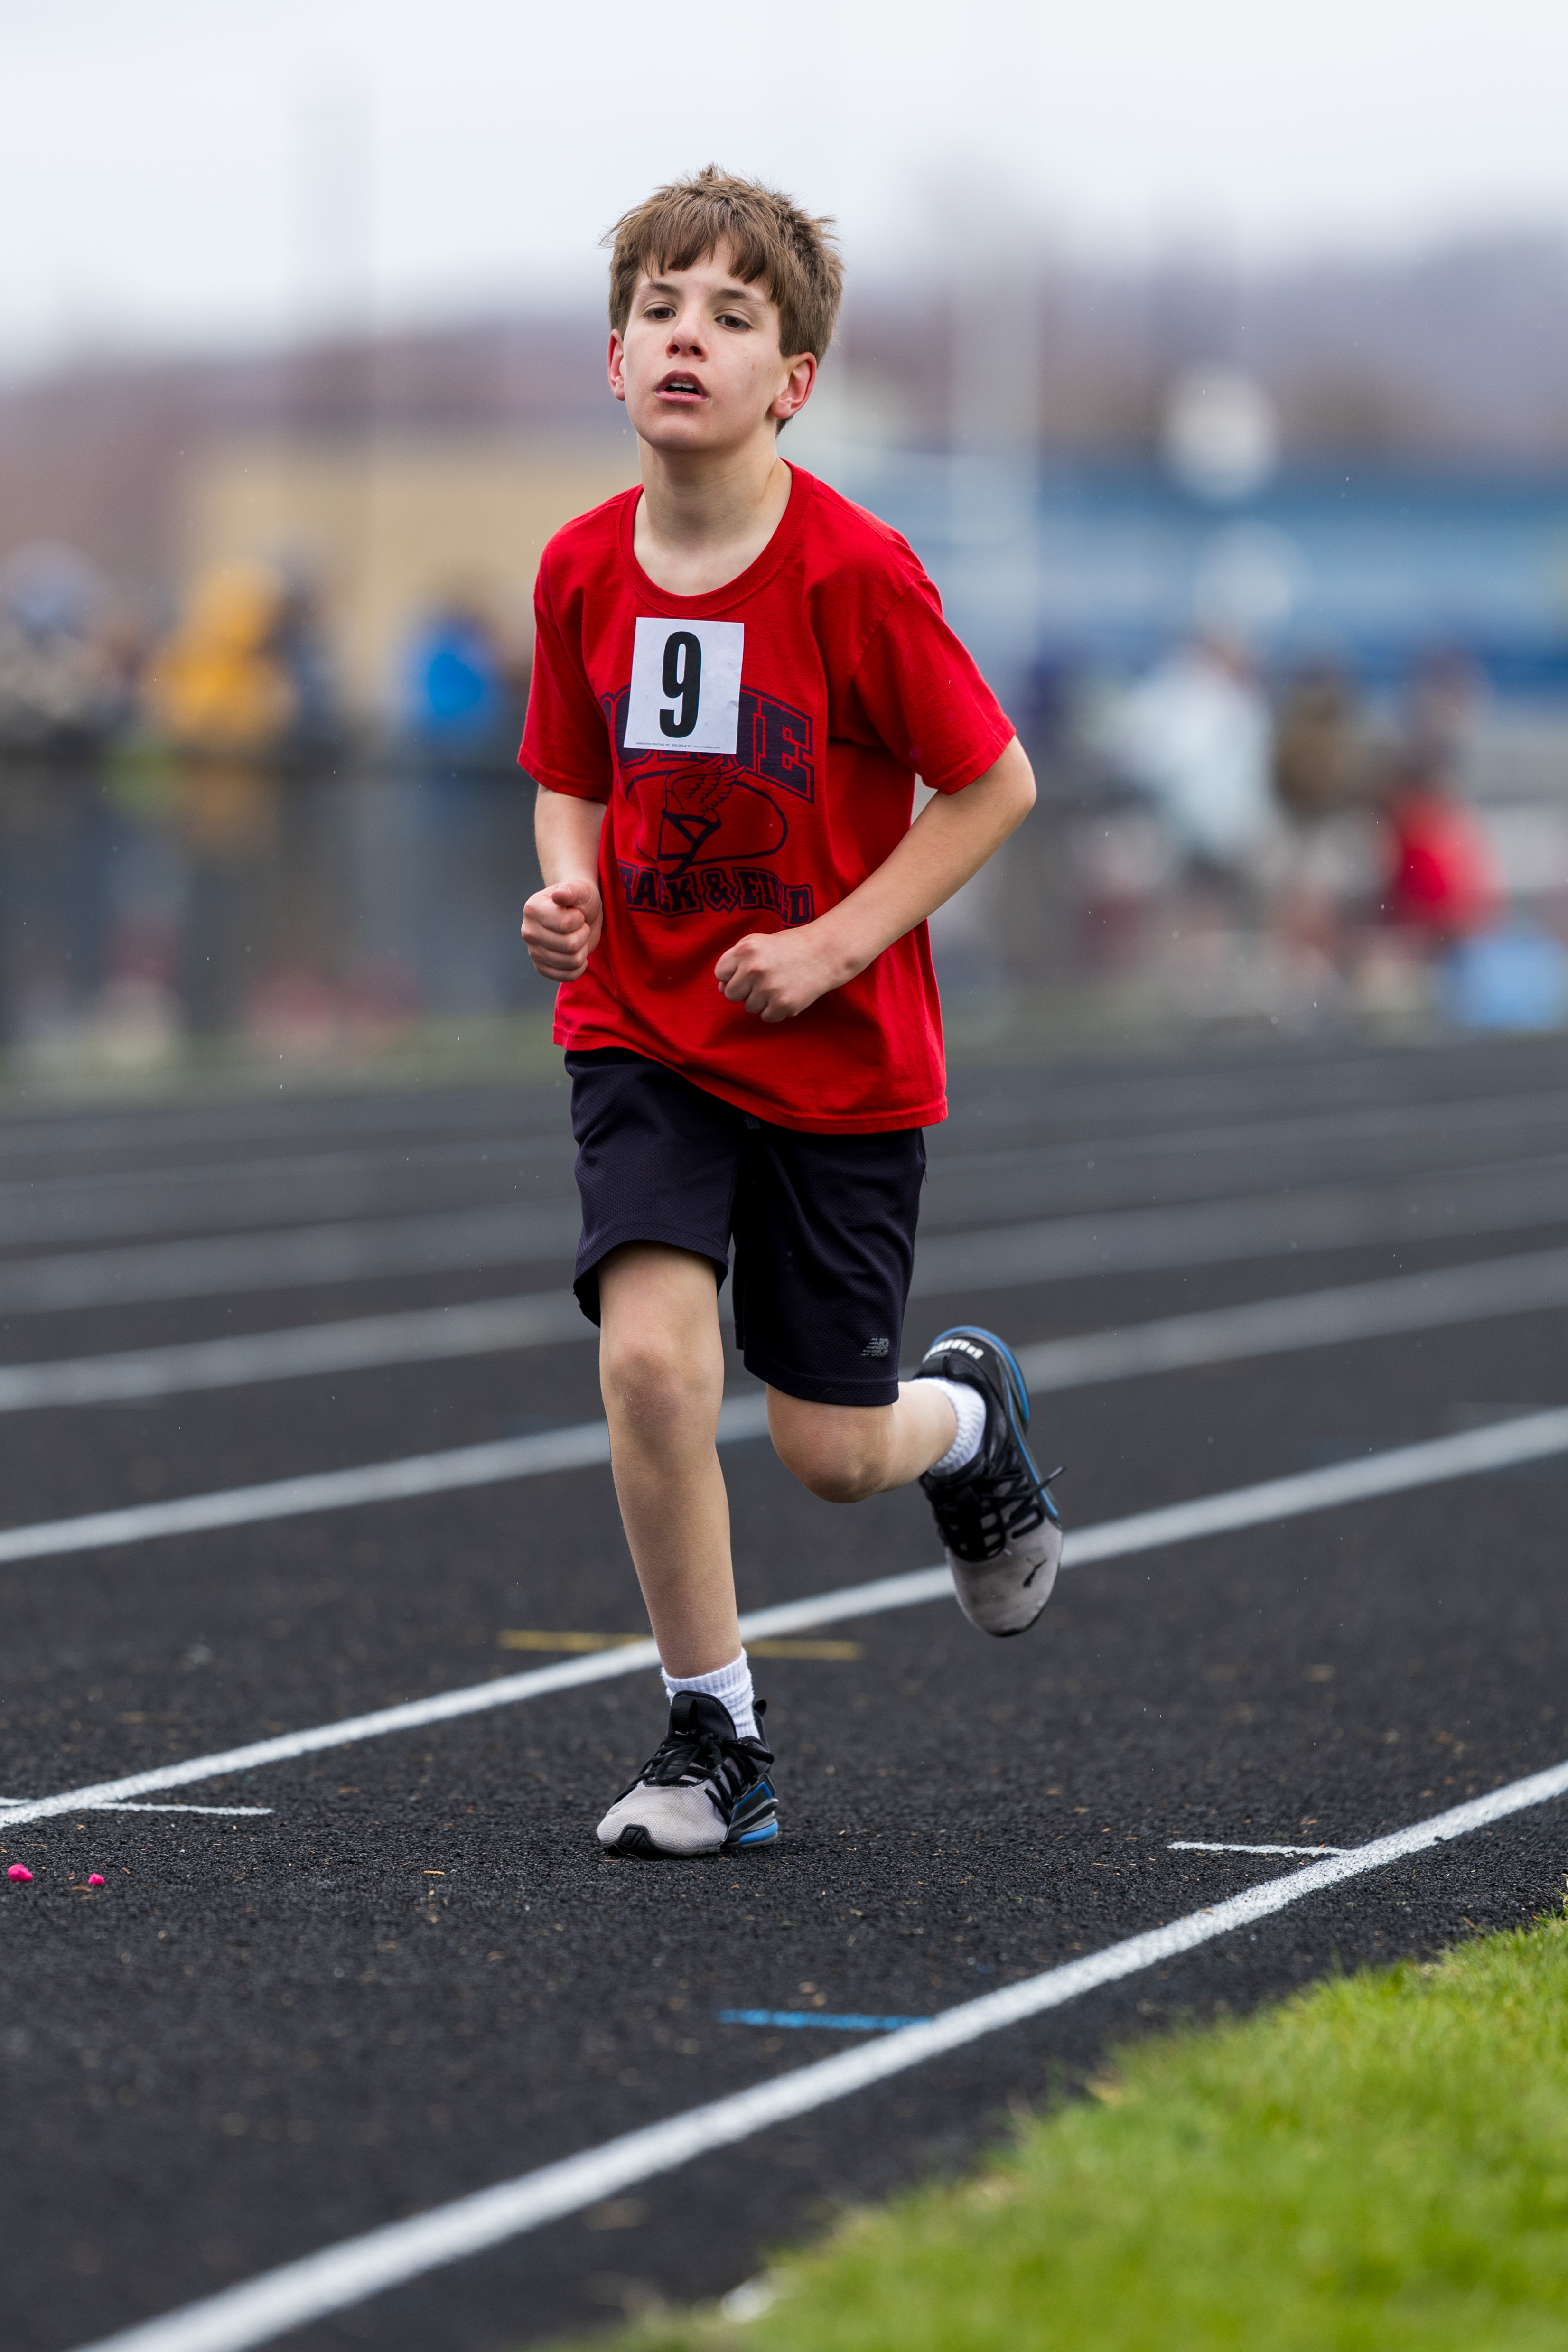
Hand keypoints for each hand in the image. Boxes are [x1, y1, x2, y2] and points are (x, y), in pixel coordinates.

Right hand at [522, 876, 601, 980]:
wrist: (580, 915)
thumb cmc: (579, 901)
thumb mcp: (581, 890)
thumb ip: (571, 891)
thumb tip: (558, 895)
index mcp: (532, 909)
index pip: (564, 924)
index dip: (579, 919)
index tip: (576, 913)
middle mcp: (528, 931)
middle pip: (570, 945)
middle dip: (583, 934)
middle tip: (579, 926)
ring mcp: (533, 951)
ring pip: (572, 961)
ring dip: (583, 949)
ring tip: (577, 937)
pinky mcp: (541, 968)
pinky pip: (566, 976)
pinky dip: (579, 967)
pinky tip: (577, 954)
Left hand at [714, 925, 850, 1022]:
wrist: (825, 953)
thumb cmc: (788, 948)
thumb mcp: (759, 944)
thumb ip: (736, 962)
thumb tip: (720, 989)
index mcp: (746, 949)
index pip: (720, 974)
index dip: (733, 974)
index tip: (748, 971)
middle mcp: (754, 969)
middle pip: (731, 994)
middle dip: (745, 990)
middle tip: (765, 979)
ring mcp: (769, 988)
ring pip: (749, 1007)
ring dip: (762, 1000)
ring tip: (779, 984)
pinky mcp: (783, 1005)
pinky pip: (766, 1016)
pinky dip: (776, 1009)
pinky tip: (787, 993)